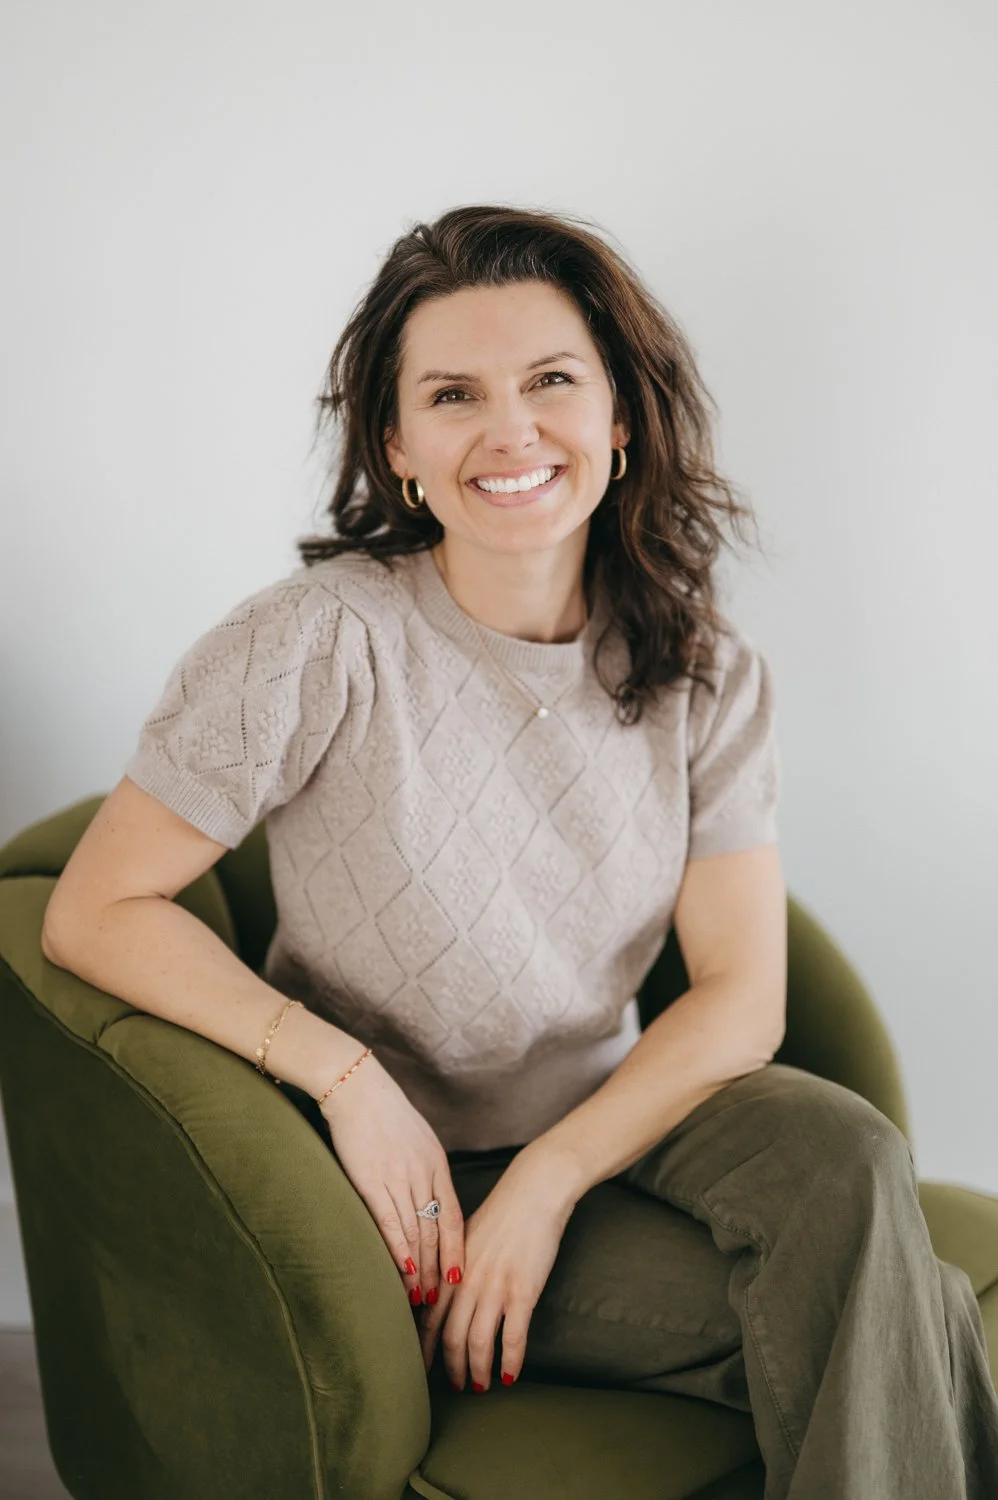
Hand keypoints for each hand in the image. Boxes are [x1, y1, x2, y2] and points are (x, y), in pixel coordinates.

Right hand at [319, 1054, 464, 1307]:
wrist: (358, 1088)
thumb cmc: (386, 1113)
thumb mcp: (419, 1139)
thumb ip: (427, 1170)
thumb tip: (430, 1200)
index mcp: (437, 1164)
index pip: (454, 1217)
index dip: (458, 1250)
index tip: (461, 1278)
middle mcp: (422, 1174)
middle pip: (437, 1232)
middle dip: (440, 1270)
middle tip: (441, 1301)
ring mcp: (398, 1178)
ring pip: (415, 1233)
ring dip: (420, 1270)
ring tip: (421, 1298)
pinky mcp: (370, 1180)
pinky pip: (389, 1222)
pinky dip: (398, 1251)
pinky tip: (403, 1272)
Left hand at [415, 1146, 577, 1390]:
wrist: (534, 1192)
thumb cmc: (503, 1212)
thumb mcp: (466, 1236)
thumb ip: (452, 1266)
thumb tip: (441, 1291)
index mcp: (451, 1269)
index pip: (429, 1318)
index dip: (424, 1348)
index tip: (421, 1369)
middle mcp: (467, 1282)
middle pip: (450, 1337)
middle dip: (450, 1367)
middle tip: (454, 1386)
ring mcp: (495, 1287)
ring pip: (478, 1342)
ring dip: (478, 1371)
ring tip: (481, 1386)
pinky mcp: (523, 1291)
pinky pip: (513, 1337)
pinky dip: (510, 1361)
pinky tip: (510, 1376)